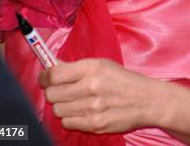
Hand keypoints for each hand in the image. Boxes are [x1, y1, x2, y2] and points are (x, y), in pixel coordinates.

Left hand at [40, 58, 155, 133]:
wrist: (146, 100)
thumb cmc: (122, 79)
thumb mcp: (101, 64)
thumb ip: (76, 67)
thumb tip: (52, 66)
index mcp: (91, 68)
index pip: (54, 74)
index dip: (44, 77)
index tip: (44, 78)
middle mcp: (90, 87)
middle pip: (52, 94)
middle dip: (53, 92)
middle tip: (60, 90)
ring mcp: (92, 108)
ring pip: (58, 110)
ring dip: (62, 106)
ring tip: (74, 101)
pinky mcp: (95, 124)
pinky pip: (68, 123)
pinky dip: (71, 118)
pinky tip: (81, 111)